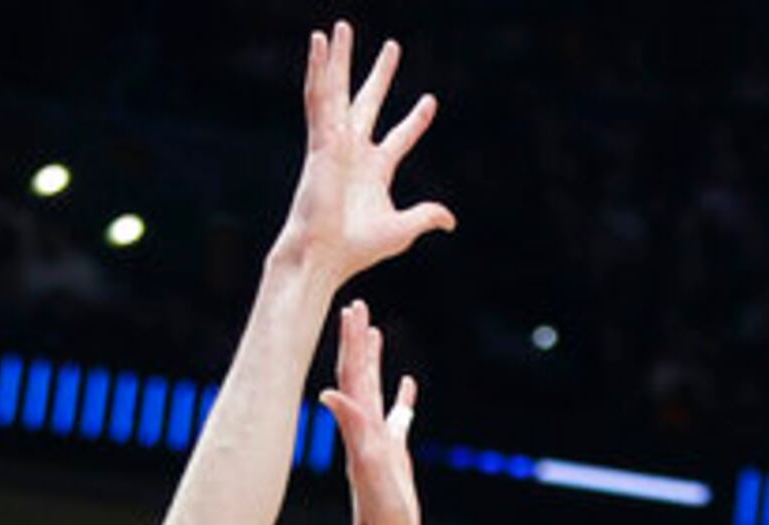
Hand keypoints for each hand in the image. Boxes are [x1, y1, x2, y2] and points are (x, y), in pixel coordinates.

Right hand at [281, 23, 454, 283]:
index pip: (399, 137)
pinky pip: (318, 96)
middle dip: (381, 75)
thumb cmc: (357, 248)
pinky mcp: (320, 139)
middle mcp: (354, 151)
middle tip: (393, 47)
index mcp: (375, 170)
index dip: (415, 120)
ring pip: (337, 91)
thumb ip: (425, 216)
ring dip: (340, 59)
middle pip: (369, 103)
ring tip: (340, 27)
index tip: (430, 100)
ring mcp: (335, 142)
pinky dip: (317, 68)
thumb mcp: (401, 229)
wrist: (324, 254)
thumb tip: (450, 220)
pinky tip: (318, 42)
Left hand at [320, 301, 419, 524]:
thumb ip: (352, 428)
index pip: (353, 374)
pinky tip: (407, 386)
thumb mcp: (368, 465)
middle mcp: (365, 426)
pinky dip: (401, 397)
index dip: (352, 341)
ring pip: (376, 390)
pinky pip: (398, 417)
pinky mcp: (394, 453)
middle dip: (358, 340)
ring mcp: (379, 438)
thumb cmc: (380, 508)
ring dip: (374, 361)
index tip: (352, 309)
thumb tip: (329, 393)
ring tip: (376, 332)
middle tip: (357, 306)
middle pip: (360, 374)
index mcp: (360, 424)